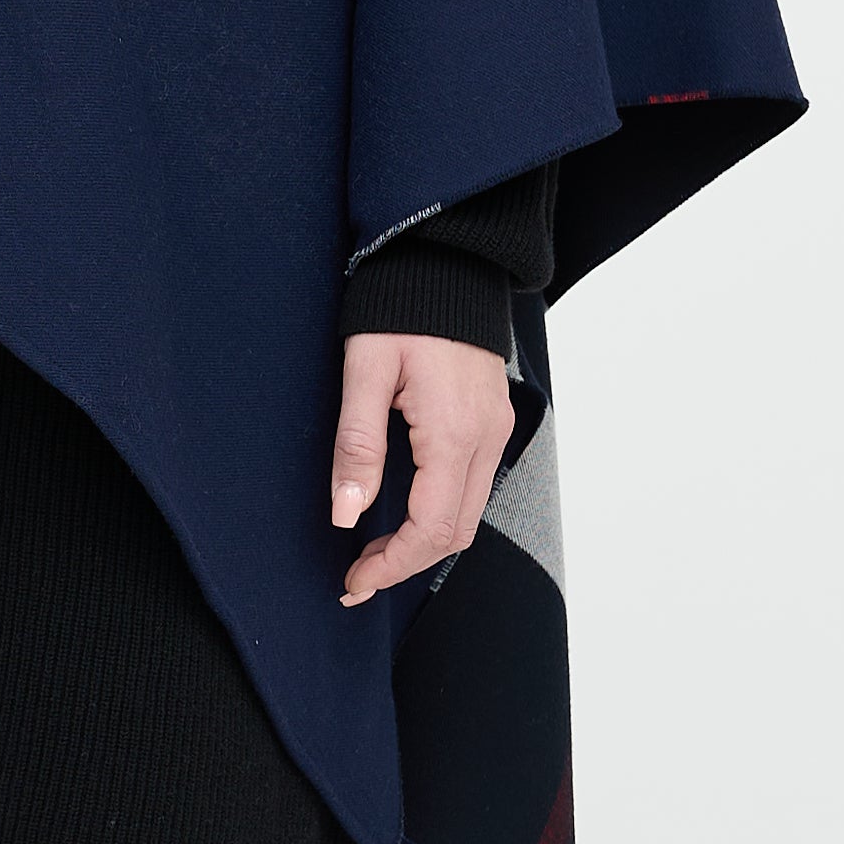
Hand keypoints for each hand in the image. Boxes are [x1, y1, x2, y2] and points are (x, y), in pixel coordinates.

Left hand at [331, 330, 513, 607]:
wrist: (444, 262)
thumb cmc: (399, 308)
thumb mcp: (363, 371)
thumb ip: (357, 447)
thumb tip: (346, 514)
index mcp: (454, 433)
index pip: (430, 529)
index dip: (392, 566)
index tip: (354, 581)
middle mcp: (486, 438)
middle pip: (455, 532)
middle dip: (407, 562)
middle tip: (358, 575)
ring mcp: (496, 429)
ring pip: (469, 513)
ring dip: (424, 541)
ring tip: (376, 551)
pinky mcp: (493, 420)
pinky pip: (474, 486)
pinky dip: (441, 513)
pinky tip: (405, 513)